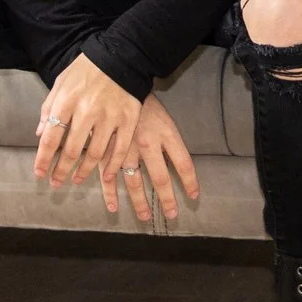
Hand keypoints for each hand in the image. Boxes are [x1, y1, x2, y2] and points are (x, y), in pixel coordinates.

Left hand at [32, 54, 141, 195]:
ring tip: (76, 179)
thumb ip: (49, 108)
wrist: (121, 55)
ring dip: (84, 171)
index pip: (51, 138)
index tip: (39, 174)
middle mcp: (87, 111)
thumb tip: (41, 135)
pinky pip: (120, 149)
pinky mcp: (129, 119)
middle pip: (71, 150)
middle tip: (56, 182)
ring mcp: (110, 117)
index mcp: (67, 101)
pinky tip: (107, 175)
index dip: (43, 159)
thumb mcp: (61, 82)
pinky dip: (113, 166)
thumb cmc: (87, 69)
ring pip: (95, 154)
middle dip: (61, 170)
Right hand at [111, 95, 200, 222]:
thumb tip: (179, 167)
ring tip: (145, 217)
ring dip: (140, 202)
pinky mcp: (107, 149)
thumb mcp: (165, 119)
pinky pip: (108, 176)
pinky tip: (114, 207)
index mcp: (166, 133)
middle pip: (160, 178)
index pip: (184, 163)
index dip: (190, 182)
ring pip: (134, 182)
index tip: (194, 196)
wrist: (119, 84)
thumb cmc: (146, 104)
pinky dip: (110, 194)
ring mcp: (126, 147)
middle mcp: (148, 143)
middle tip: (172, 215)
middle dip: (167, 200)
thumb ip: (171, 143)